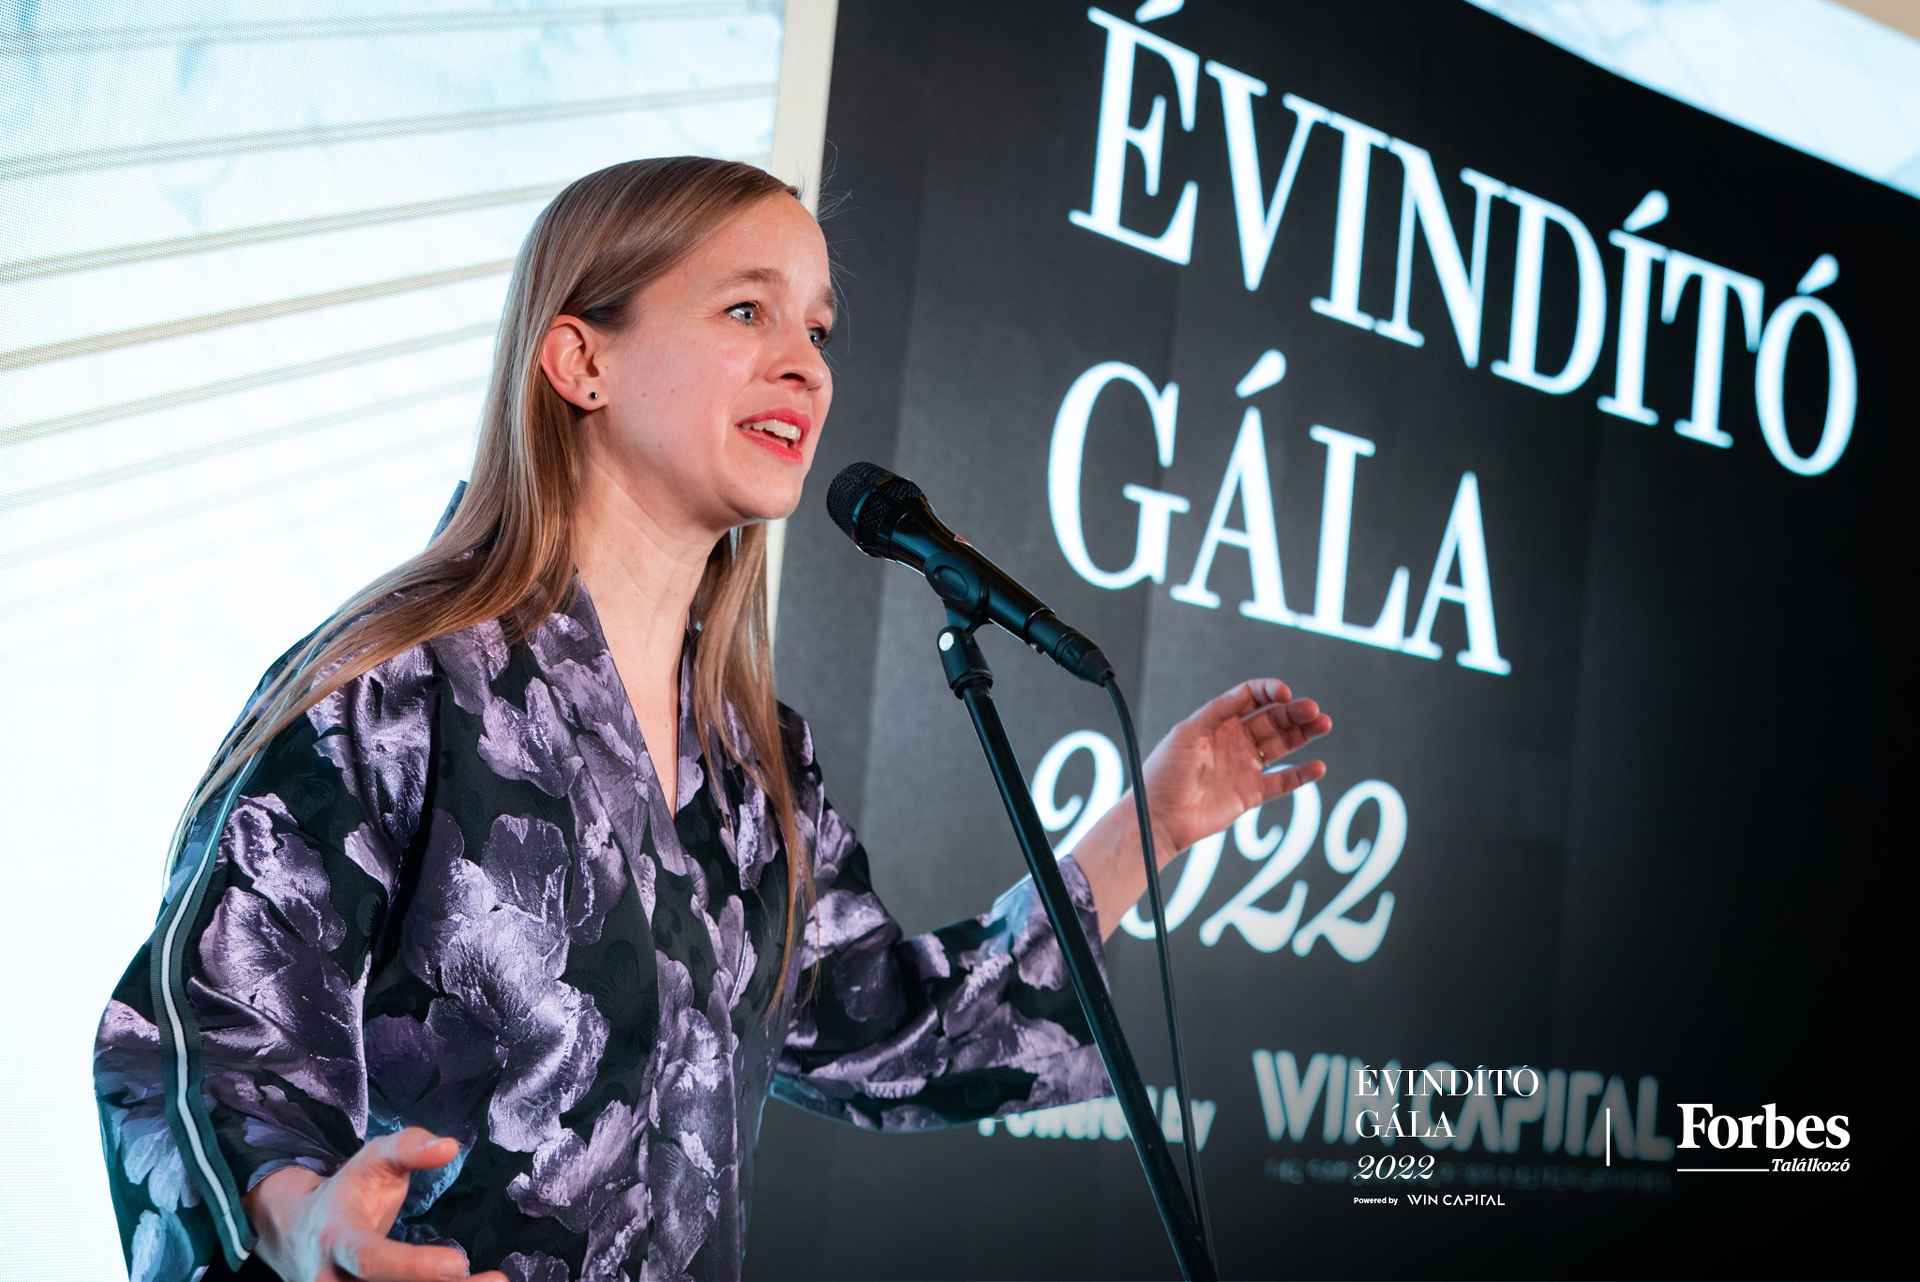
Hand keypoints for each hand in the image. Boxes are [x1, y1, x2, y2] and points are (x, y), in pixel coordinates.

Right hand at [242, 1129, 505, 1281]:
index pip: (372, 1260)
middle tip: (497, 1281)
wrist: (296, 1231)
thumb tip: (450, 1147)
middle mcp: (332, 1281)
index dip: (414, 1267)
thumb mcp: (373, 1158)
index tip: (459, 1264)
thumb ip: (409, 1147)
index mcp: (336, 1241)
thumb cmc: (348, 1191)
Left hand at [1141, 678, 1329, 854]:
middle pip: (1272, 719)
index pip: (1252, 698)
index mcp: (1218, 722)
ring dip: (1304, 734)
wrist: (1158, 818)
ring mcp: (1244, 766)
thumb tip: (1247, 691)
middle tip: (1314, 710)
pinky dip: (1301, 774)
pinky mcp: (1251, 794)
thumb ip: (1217, 711)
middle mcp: (1234, 741)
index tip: (1285, 694)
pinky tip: (1318, 766)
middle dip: (1294, 712)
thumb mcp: (1187, 733)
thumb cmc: (1164, 773)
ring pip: (1282, 745)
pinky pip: (1282, 781)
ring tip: (1324, 724)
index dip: (1270, 691)